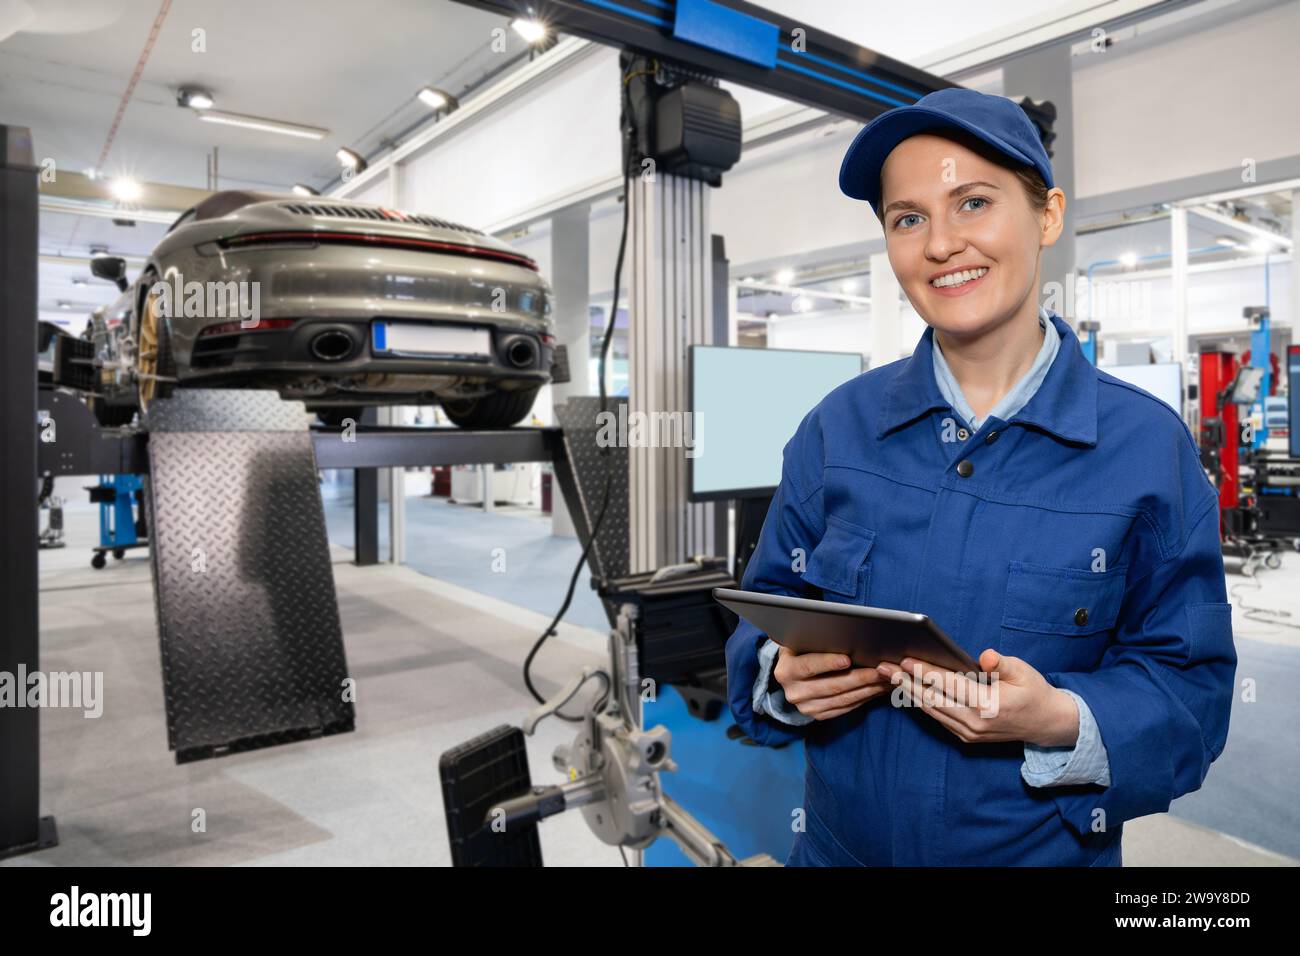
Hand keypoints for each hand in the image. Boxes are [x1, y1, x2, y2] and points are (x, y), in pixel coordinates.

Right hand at [772, 644, 891, 720]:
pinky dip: (866, 697)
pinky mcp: (820, 716)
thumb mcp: (801, 642)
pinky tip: (879, 688)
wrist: (793, 674)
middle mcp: (794, 693)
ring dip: (869, 688)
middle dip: (860, 677)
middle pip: (832, 685)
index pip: (808, 666)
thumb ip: (815, 640)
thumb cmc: (802, 650)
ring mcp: (807, 707)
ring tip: (887, 678)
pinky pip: (847, 707)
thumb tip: (844, 635)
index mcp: (786, 671)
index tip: (847, 659)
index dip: (828, 663)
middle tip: (881, 669)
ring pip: (844, 699)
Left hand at [875, 649, 1079, 746]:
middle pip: (932, 700)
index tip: (904, 660)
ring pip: (931, 710)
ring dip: (907, 692)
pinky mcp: (966, 736)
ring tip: (887, 675)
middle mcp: (975, 723)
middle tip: (882, 667)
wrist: (1046, 724)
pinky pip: (938, 717)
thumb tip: (985, 657)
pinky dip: (920, 702)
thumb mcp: (1024, 672)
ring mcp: (969, 733)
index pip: (950, 685)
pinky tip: (906, 689)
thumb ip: (1003, 664)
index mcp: (988, 706)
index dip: (925, 672)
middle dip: (904, 682)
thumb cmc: (1034, 692)